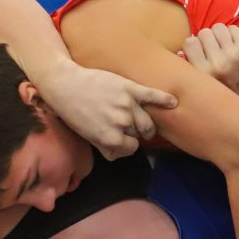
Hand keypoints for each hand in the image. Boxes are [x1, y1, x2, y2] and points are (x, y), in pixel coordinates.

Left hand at [41, 60, 176, 159]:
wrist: (65, 85)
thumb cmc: (74, 113)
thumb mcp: (87, 137)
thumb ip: (106, 147)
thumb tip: (119, 153)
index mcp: (110, 138)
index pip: (131, 148)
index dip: (126, 144)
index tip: (121, 138)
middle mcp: (121, 123)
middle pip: (140, 133)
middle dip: (135, 132)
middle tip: (128, 127)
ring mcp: (127, 105)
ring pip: (147, 120)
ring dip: (145, 122)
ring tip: (142, 122)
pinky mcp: (130, 88)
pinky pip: (152, 96)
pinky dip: (164, 99)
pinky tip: (173, 102)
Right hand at [182, 24, 238, 99]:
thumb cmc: (222, 87)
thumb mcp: (202, 81)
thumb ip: (191, 64)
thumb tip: (184, 46)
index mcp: (203, 72)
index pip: (189, 42)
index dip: (194, 44)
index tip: (200, 51)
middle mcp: (218, 63)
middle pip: (204, 32)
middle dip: (208, 39)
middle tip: (214, 49)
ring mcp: (234, 54)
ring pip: (218, 27)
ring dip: (219, 34)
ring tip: (223, 45)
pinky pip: (232, 28)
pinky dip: (232, 34)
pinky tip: (234, 45)